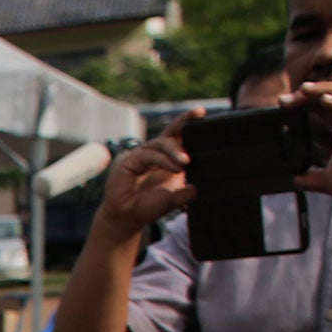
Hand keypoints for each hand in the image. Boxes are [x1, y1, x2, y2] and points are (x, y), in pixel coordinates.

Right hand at [96, 110, 201, 242]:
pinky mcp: (130, 161)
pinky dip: (163, 160)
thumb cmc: (147, 207)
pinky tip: (175, 167)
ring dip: (175, 150)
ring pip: (162, 143)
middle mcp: (156, 152)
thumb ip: (186, 193)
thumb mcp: (172, 200)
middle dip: (186, 120)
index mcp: (168, 158)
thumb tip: (201, 187)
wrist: (125, 219)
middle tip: (200, 113)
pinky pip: (149, 155)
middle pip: (172, 130)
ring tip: (186, 162)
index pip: (181, 137)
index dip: (193, 127)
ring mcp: (142, 155)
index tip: (207, 117)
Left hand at [289, 83, 331, 213]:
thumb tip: (295, 180)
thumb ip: (313, 178)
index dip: (304, 101)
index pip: (323, 106)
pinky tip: (325, 100)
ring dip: (325, 89)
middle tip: (286, 98)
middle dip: (310, 91)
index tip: (283, 103)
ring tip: (305, 90)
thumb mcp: (330, 181)